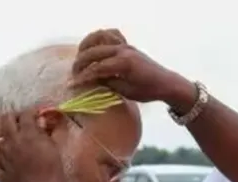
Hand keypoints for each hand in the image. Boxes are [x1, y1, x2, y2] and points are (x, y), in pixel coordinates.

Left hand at [0, 111, 66, 181]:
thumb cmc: (53, 171)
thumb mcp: (55, 149)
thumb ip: (46, 133)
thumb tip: (41, 123)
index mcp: (28, 133)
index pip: (26, 114)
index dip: (32, 112)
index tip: (37, 115)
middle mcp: (12, 140)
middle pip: (6, 119)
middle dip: (14, 117)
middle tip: (21, 122)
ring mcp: (3, 154)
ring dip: (2, 133)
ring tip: (10, 137)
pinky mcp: (0, 168)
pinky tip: (4, 155)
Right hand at [70, 29, 191, 104]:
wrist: (166, 82)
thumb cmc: (147, 91)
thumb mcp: (126, 91)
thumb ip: (107, 83)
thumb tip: (90, 80)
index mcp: (124, 64)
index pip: (97, 68)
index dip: (83, 77)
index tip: (72, 84)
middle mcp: (123, 51)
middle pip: (94, 52)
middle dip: (80, 62)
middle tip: (73, 73)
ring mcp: (125, 45)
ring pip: (100, 38)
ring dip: (87, 46)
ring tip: (79, 57)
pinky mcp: (128, 45)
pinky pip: (111, 35)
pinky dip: (100, 38)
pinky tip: (95, 47)